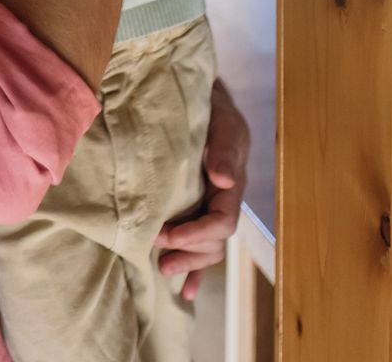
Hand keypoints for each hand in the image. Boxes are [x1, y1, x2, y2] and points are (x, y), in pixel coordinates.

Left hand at [155, 78, 249, 298]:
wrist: (205, 101)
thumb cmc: (214, 111)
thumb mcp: (223, 124)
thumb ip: (224, 150)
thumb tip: (225, 180)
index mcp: (231, 188)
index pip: (221, 223)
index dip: (195, 234)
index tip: (166, 235)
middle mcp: (222, 201)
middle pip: (213, 242)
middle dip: (188, 254)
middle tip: (160, 261)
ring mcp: (210, 206)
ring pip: (206, 247)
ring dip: (188, 263)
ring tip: (163, 272)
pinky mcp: (197, 207)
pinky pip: (200, 244)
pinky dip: (195, 269)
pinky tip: (186, 291)